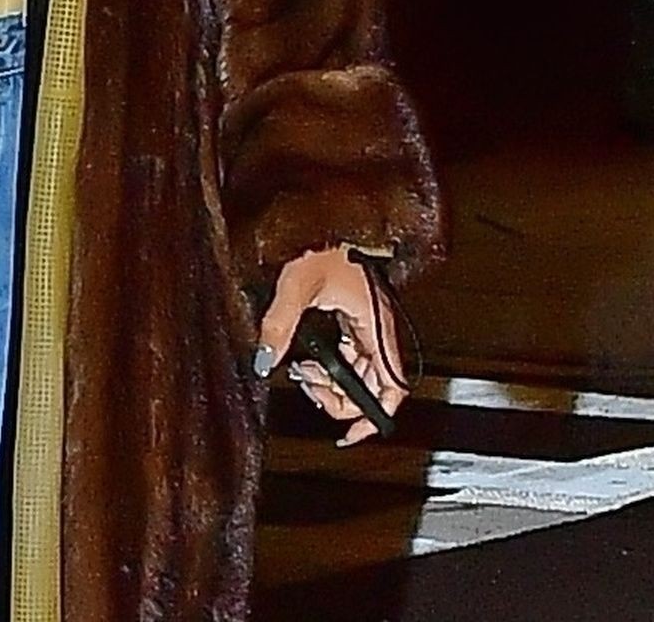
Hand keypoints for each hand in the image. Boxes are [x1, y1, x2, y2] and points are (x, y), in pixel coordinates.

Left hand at [254, 246, 408, 445]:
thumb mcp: (295, 287)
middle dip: (339, 397)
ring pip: (357, 371)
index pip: (390, 388)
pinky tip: (306, 358)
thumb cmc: (319, 243)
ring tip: (301, 371)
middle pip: (370, 386)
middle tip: (307, 386)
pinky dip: (329, 364)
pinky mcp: (354, 317)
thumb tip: (264, 363)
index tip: (348, 434)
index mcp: (377, 327)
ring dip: (330, 381)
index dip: (373, 416)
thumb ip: (278, 326)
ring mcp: (367, 324)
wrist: (325, 218)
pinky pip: (347, 354)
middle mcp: (378, 330)